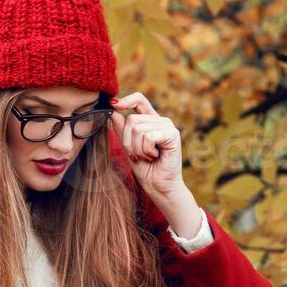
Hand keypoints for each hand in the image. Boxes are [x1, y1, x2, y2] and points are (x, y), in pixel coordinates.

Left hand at [109, 92, 196, 222]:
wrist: (159, 187)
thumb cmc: (146, 170)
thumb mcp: (128, 147)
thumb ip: (122, 130)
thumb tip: (113, 111)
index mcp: (150, 121)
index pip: (139, 99)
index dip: (126, 100)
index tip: (114, 105)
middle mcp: (160, 121)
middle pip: (132, 119)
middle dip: (128, 141)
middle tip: (137, 155)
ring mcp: (167, 126)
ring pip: (138, 128)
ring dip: (137, 148)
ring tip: (147, 157)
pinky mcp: (172, 134)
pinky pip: (148, 136)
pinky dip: (146, 150)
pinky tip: (155, 156)